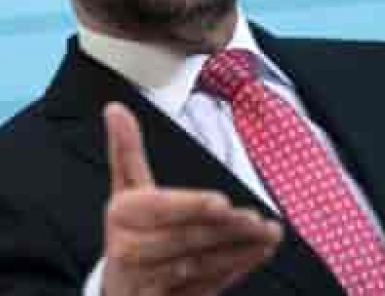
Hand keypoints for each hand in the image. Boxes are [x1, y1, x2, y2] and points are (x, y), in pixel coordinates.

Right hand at [101, 103, 281, 295]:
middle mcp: (130, 250)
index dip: (192, 206)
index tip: (223, 202)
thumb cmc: (128, 228)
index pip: (160, 209)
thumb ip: (125, 149)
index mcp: (122, 215)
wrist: (118, 287)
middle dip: (226, 230)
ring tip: (269, 234)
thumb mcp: (125, 188)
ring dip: (240, 250)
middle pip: (186, 239)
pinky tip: (258, 252)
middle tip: (258, 219)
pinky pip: (207, 286)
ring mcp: (148, 282)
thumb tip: (115, 108)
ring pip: (201, 264)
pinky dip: (236, 269)